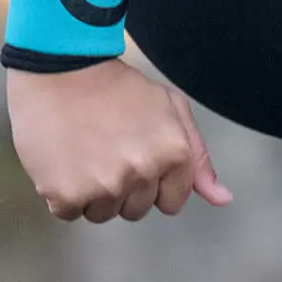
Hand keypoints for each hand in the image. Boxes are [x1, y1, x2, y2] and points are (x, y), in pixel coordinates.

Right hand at [6, 60, 231, 220]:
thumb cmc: (116, 86)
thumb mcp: (170, 109)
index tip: (134, 157)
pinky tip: (62, 160)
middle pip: (136, 210)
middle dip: (123, 187)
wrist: (58, 68)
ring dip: (92, 192)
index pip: (171, 203)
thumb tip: (222, 200)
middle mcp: (143, 172)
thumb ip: (198, 158)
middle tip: (105, 149)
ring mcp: (104, 186)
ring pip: (103, 213)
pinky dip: (62, 193)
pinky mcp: (67, 194)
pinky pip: (70, 213)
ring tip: (83, 152)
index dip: (153, 183)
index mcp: (173, 153)